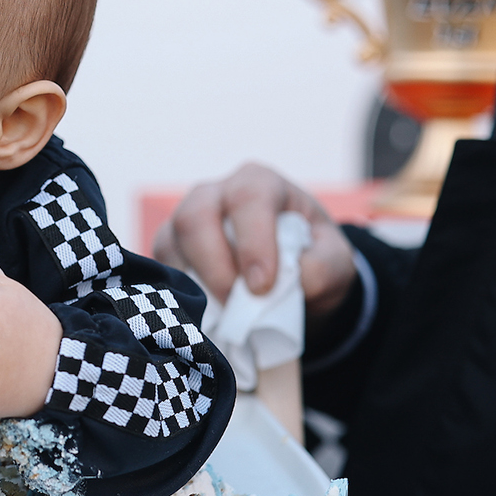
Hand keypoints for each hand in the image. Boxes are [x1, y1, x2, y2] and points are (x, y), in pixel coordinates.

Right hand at [153, 161, 357, 319]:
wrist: (295, 275)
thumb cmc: (314, 259)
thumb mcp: (336, 262)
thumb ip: (321, 268)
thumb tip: (287, 283)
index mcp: (260, 184)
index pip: (248, 200)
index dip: (252, 242)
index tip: (262, 286)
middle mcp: (217, 193)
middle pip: (196, 216)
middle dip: (215, 266)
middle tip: (236, 304)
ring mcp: (186, 216)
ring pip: (172, 240)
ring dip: (195, 281)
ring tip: (222, 312)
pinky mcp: (169, 245)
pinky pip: (159, 264)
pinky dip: (177, 290)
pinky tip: (202, 309)